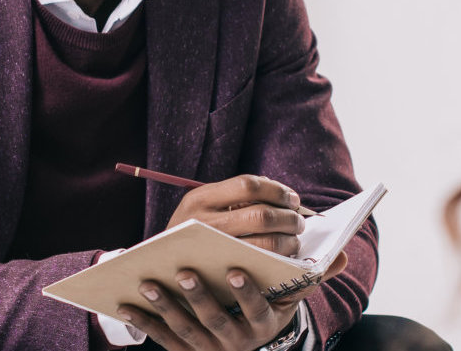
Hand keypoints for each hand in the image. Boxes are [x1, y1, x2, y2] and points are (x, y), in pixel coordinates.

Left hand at [119, 267, 302, 350]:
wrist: (244, 350)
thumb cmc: (266, 309)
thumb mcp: (290, 300)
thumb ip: (312, 278)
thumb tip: (343, 256)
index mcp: (263, 326)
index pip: (258, 311)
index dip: (247, 294)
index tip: (237, 269)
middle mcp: (237, 342)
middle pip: (217, 321)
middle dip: (200, 296)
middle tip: (185, 270)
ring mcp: (208, 349)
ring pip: (185, 329)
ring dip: (166, 306)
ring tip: (148, 281)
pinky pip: (161, 338)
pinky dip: (143, 322)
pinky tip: (124, 303)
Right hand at [167, 175, 306, 256]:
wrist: (162, 270)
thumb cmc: (194, 233)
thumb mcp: (204, 207)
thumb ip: (235, 197)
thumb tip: (284, 195)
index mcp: (199, 199)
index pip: (248, 184)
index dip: (277, 190)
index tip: (292, 199)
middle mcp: (201, 223)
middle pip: (260, 215)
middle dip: (289, 218)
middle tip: (299, 223)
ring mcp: (210, 251)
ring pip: (264, 244)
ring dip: (288, 242)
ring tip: (294, 241)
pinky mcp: (219, 276)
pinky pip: (260, 266)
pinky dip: (279, 260)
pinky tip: (284, 257)